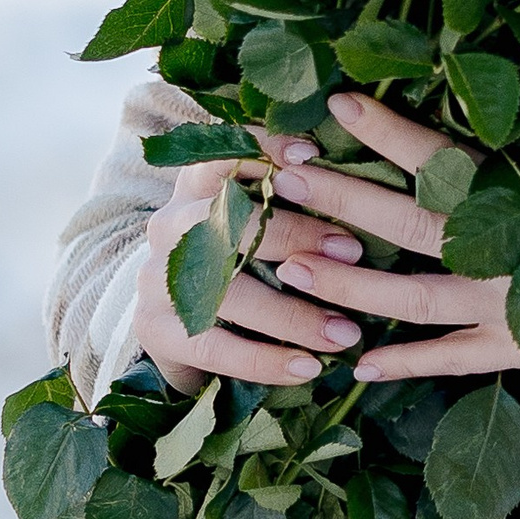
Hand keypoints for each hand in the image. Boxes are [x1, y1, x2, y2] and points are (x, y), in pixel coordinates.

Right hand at [127, 138, 380, 394]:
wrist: (174, 326)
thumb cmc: (237, 263)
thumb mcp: (254, 224)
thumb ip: (292, 201)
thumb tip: (365, 186)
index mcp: (196, 186)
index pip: (224, 153)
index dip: (266, 150)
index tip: (314, 155)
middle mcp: (170, 223)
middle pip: (226, 221)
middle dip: (294, 234)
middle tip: (353, 251)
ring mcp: (154, 278)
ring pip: (226, 292)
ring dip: (292, 313)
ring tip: (346, 331)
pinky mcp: (154, 329)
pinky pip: (215, 346)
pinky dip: (266, 360)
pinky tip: (308, 368)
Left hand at [266, 94, 519, 397]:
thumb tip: (476, 132)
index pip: (446, 157)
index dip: (390, 130)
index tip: (338, 101)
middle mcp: (509, 252)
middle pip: (408, 223)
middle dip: (342, 200)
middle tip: (284, 179)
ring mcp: (510, 309)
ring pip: (411, 298)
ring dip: (349, 287)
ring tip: (292, 274)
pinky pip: (451, 360)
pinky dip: (405, 363)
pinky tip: (357, 367)